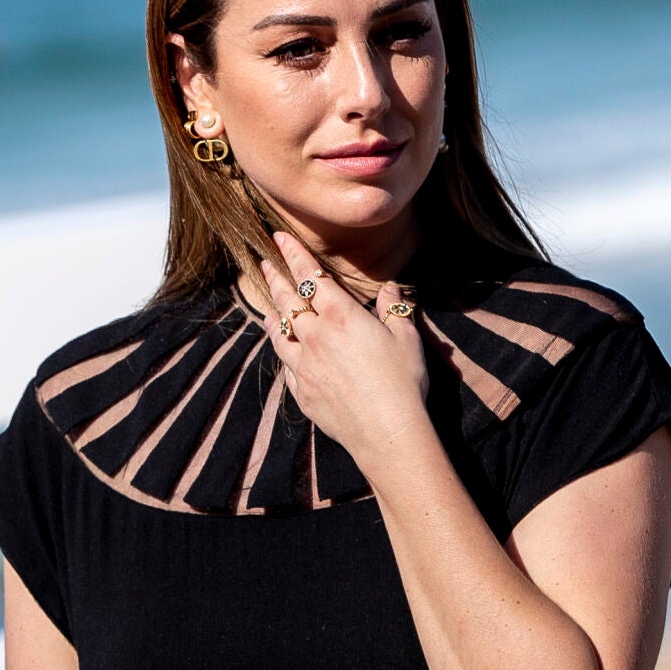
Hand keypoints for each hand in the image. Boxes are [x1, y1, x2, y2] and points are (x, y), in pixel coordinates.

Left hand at [260, 231, 430, 459]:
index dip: (293, 253)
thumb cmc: (402, 382)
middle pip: (286, 299)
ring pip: (278, 331)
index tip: (279, 237)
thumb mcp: (406, 338)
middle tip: (264, 261)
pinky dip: (281, 348)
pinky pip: (284, 363)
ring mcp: (302, 365)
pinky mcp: (300, 391)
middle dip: (275, 276)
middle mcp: (314, 336)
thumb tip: (390, 289)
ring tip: (267, 304)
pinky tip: (282, 346)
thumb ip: (393, 310)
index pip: (310, 275)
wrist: (387, 432)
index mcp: (340, 316)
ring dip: (272, 313)